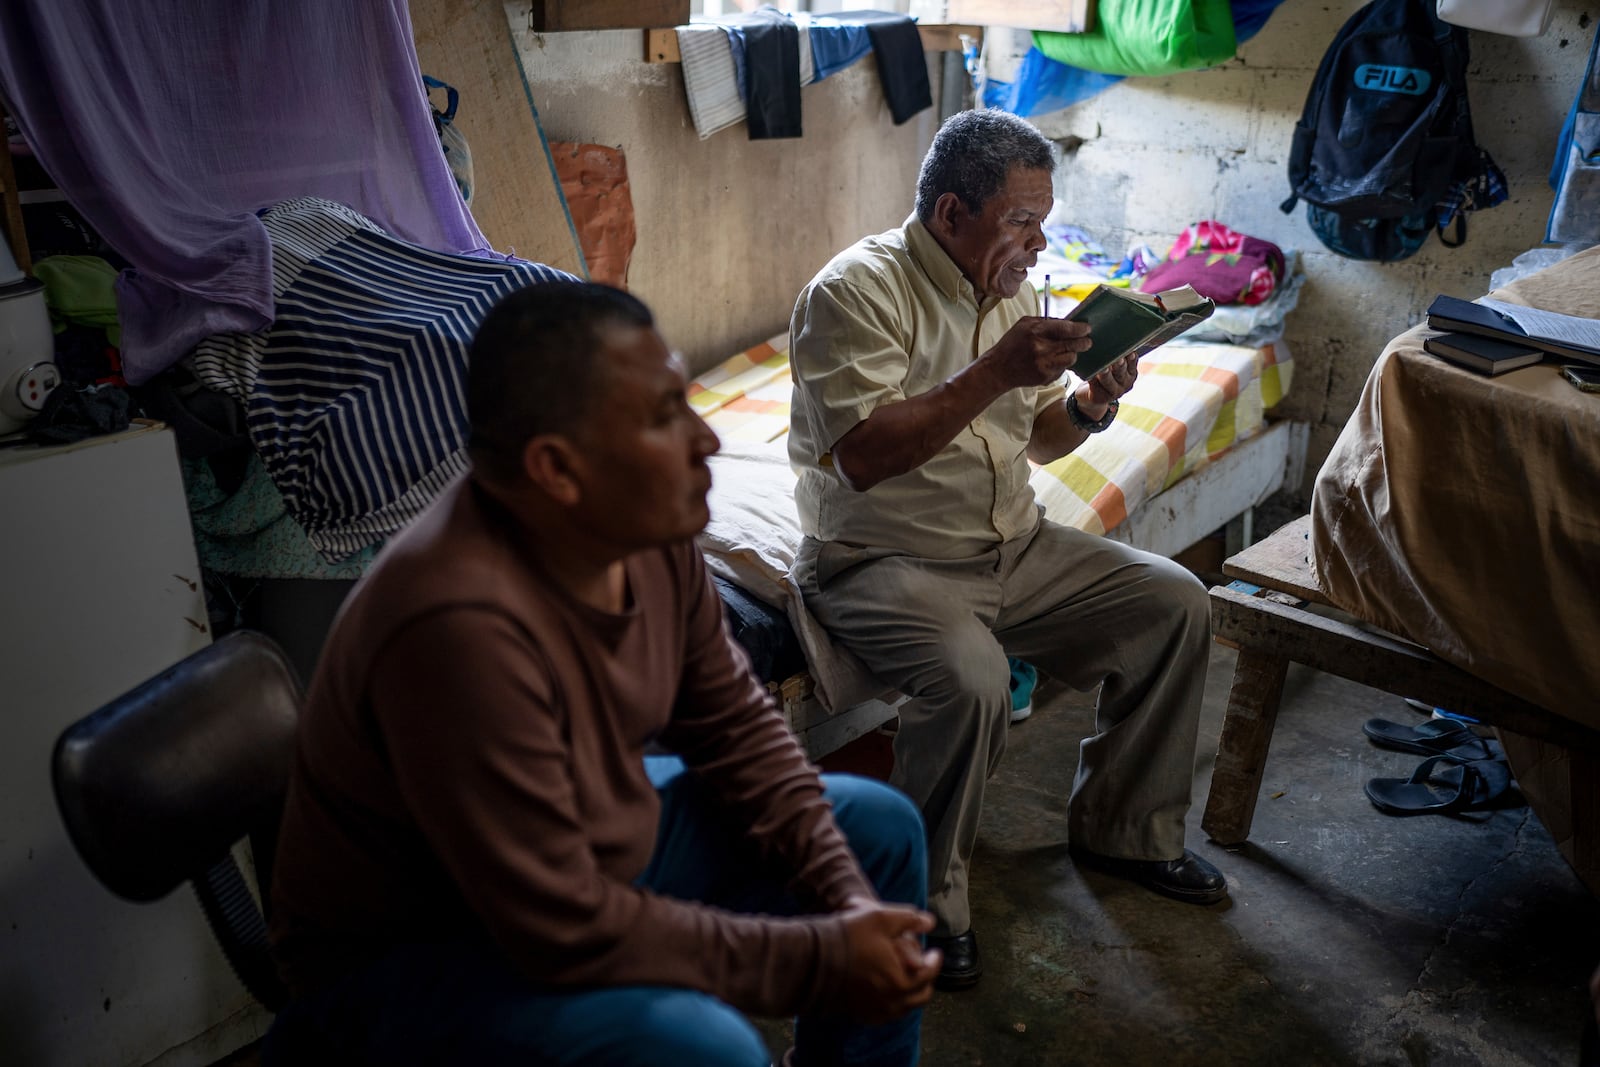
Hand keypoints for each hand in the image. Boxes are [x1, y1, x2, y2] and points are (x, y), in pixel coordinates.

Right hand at [834, 896, 940, 1023]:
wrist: (812, 957)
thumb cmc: (847, 935)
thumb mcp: (881, 918)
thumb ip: (909, 919)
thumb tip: (930, 922)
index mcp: (900, 981)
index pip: (929, 974)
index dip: (935, 960)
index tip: (934, 952)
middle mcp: (890, 1002)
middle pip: (920, 996)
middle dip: (926, 979)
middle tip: (925, 966)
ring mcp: (874, 1012)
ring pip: (904, 1007)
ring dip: (911, 992)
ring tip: (908, 975)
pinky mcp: (860, 1015)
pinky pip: (886, 1014)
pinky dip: (894, 1002)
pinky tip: (889, 988)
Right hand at [982, 316, 1093, 391]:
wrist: (998, 369)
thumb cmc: (1012, 343)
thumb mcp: (1024, 324)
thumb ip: (1046, 322)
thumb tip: (1069, 322)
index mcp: (1036, 331)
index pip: (1066, 328)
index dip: (1080, 329)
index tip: (1087, 328)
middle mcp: (1041, 348)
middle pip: (1073, 344)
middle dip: (1084, 342)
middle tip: (1087, 341)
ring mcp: (1044, 364)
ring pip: (1071, 358)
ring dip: (1072, 354)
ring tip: (1067, 351)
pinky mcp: (1045, 377)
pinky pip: (1062, 369)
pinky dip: (1061, 364)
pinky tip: (1052, 361)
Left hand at [1079, 352, 1139, 416]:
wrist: (1090, 395)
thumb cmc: (1104, 374)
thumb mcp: (1114, 365)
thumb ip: (1117, 354)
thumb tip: (1114, 337)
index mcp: (1131, 373)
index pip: (1132, 363)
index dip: (1131, 358)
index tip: (1130, 352)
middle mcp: (1125, 383)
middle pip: (1121, 373)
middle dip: (1119, 366)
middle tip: (1117, 359)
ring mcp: (1113, 393)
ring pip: (1108, 381)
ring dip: (1106, 374)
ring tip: (1103, 369)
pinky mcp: (1100, 398)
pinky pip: (1095, 387)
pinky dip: (1091, 380)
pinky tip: (1089, 375)